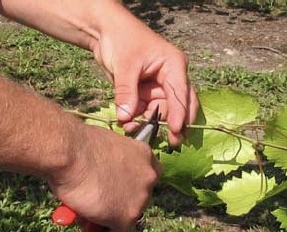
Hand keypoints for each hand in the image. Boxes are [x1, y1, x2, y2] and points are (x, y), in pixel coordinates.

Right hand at [47, 124, 160, 231]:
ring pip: (128, 218)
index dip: (132, 187)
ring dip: (109, 221)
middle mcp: (148, 176)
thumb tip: (100, 185)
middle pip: (138, 198)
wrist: (69, 151)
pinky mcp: (127, 216)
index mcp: (144, 154)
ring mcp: (140, 197)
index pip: (147, 176)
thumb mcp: (103, 152)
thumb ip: (110, 167)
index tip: (119, 194)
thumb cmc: (77, 145)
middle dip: (119, 206)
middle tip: (100, 210)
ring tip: (87, 220)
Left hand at [90, 4, 198, 145]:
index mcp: (173, 66)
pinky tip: (127, 123)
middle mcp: (170, 78)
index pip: (181, 93)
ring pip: (159, 112)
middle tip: (173, 143)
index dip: (180, 113)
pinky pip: (145, 112)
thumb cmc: (121, 40)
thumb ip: (126, 93)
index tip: (176, 131)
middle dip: (175, 124)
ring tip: (134, 130)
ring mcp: (157, 88)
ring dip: (149, 124)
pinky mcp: (145, 94)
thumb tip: (126, 119)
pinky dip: (137, 119)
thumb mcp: (125, 66)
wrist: (105, 33)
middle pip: (178, 106)